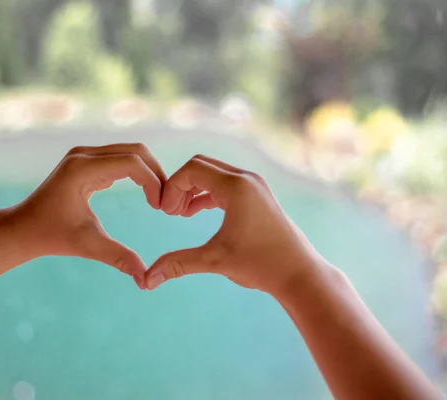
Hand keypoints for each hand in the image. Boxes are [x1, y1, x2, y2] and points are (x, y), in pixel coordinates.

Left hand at [8, 143, 165, 288]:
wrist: (22, 229)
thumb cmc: (51, 237)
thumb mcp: (87, 246)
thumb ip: (118, 257)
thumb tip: (145, 279)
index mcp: (82, 169)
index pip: (131, 163)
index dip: (153, 181)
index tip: (161, 207)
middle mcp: (83, 154)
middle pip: (136, 151)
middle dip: (156, 174)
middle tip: (167, 201)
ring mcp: (84, 155)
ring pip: (131, 152)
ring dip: (149, 173)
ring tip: (159, 199)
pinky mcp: (87, 161)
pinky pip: (122, 159)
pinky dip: (138, 173)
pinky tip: (147, 194)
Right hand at [144, 155, 325, 295]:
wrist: (299, 273)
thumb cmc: (261, 264)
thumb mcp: (215, 260)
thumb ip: (178, 263)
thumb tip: (147, 280)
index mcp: (236, 187)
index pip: (192, 169)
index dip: (172, 187)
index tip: (164, 212)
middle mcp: (247, 179)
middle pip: (201, 166)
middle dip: (181, 186)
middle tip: (169, 212)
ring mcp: (255, 186)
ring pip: (214, 175)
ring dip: (193, 190)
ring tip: (179, 214)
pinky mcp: (259, 196)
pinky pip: (225, 185)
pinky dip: (207, 194)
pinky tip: (195, 212)